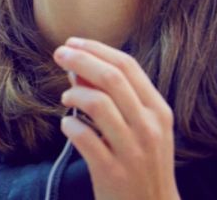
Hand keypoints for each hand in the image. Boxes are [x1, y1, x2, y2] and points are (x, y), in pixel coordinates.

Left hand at [53, 37, 179, 199]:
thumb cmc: (144, 165)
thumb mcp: (140, 129)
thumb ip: (115, 99)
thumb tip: (78, 69)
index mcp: (158, 111)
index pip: (128, 66)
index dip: (97, 49)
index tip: (72, 43)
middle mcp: (149, 127)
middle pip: (111, 78)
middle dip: (80, 60)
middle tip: (58, 54)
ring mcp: (132, 150)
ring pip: (98, 104)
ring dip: (74, 94)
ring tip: (66, 99)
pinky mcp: (113, 172)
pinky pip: (84, 138)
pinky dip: (70, 127)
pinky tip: (68, 127)